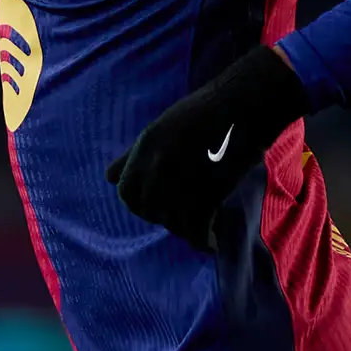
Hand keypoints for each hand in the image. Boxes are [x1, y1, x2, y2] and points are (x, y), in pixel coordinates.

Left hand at [106, 44, 312, 252]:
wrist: (243, 108)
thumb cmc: (205, 112)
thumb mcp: (160, 128)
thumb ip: (134, 156)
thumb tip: (108, 177)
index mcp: (145, 149)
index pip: (126, 193)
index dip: (138, 202)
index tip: (155, 203)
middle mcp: (157, 169)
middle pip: (149, 211)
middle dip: (163, 216)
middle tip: (182, 214)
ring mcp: (180, 185)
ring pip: (173, 223)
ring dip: (186, 228)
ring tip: (200, 226)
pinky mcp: (206, 198)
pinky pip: (198, 233)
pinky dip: (204, 241)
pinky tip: (212, 242)